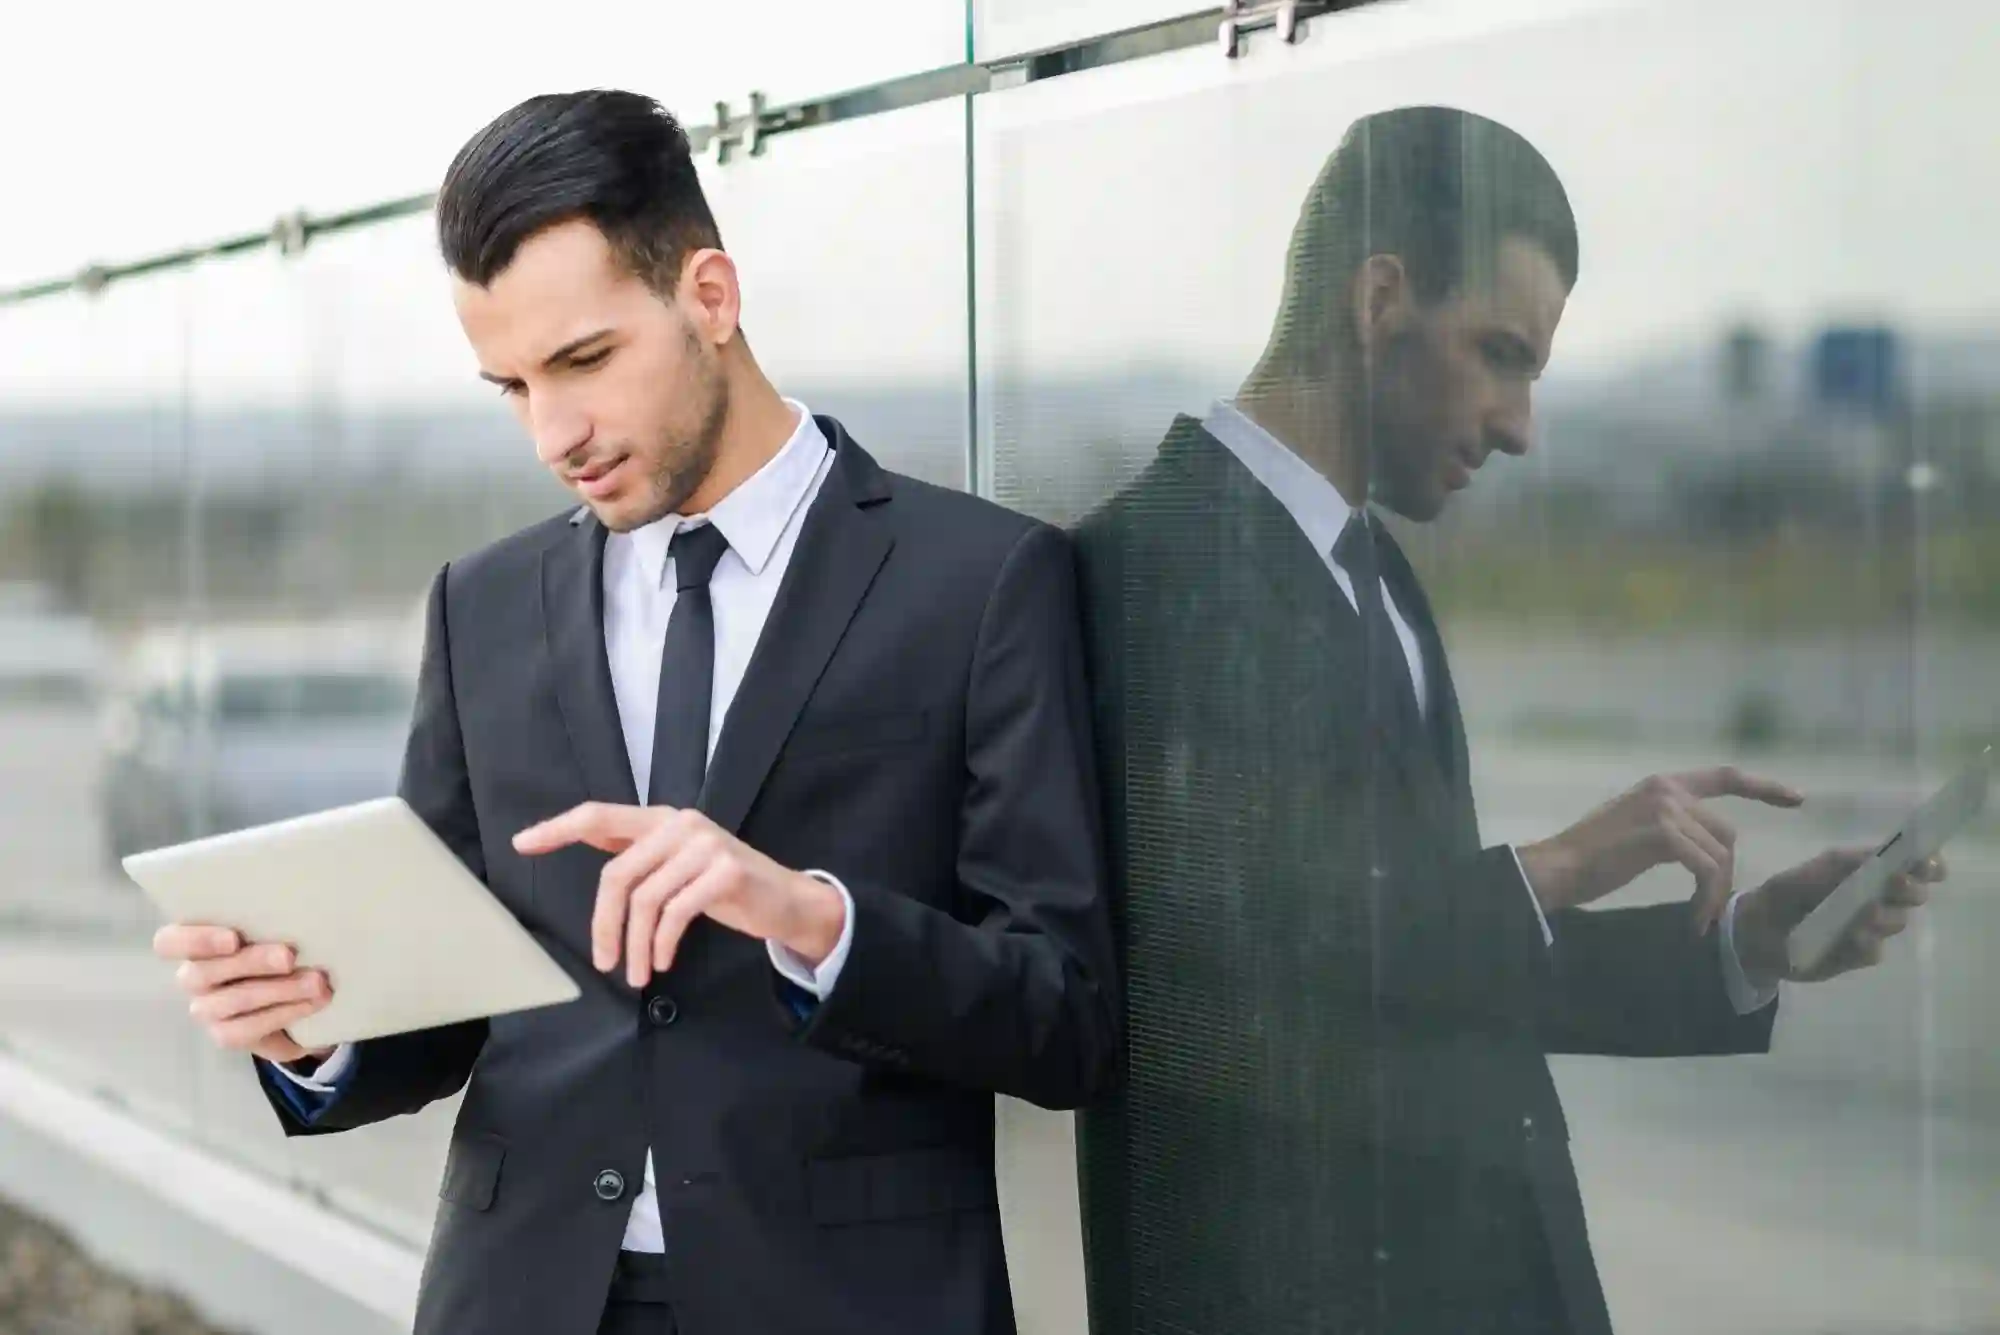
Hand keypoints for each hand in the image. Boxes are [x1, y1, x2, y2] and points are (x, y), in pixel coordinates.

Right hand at [152, 924, 335, 1065]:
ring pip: (231, 1001)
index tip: (233, 939)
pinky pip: (248, 1029)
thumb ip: (270, 920)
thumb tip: (301, 905)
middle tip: (289, 957)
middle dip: (251, 962)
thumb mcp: (272, 931)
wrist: (295, 1000)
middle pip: (203, 972)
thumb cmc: (277, 949)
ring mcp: (206, 1009)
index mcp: (195, 944)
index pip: (169, 942)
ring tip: (317, 982)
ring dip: (279, 990)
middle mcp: (193, 977)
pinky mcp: (225, 1035)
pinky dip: (285, 1013)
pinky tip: (313, 1003)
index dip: (196, 940)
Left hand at [512, 803, 845, 988]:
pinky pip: (676, 913)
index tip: (522, 843)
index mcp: (663, 819)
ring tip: (638, 972)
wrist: (786, 900)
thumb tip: (586, 839)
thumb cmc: (725, 887)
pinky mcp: (726, 870)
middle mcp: (681, 824)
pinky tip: (664, 961)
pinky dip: (663, 944)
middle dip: (603, 924)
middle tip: (604, 960)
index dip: (558, 828)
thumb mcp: (677, 866)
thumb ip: (639, 854)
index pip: (600, 815)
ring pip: (645, 899)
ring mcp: (705, 844)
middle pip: (617, 873)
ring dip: (636, 944)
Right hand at [1517, 766, 1804, 932]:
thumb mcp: (1636, 828)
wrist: (1557, 868)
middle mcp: (1667, 790)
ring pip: (1719, 855)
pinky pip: (1705, 871)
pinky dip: (1705, 900)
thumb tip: (1706, 844)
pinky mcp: (1661, 835)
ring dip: (1715, 894)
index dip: (1764, 786)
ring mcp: (1665, 809)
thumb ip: (1671, 824)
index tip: (1798, 798)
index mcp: (1662, 784)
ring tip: (1698, 918)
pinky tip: (1693, 920)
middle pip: (1726, 833)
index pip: (1724, 775)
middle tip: (1710, 908)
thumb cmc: (1590, 857)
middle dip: (1726, 875)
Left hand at [1732, 847, 1944, 986]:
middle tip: (1896, 887)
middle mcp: (1875, 899)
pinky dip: (1864, 944)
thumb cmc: (1783, 895)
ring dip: (1882, 916)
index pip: (1908, 864)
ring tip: (1860, 914)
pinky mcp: (1859, 954)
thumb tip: (1883, 862)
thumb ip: (1842, 865)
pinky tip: (1848, 939)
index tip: (1933, 868)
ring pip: (1896, 921)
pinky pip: (1874, 950)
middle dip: (1908, 890)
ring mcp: (1870, 928)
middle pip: (1912, 894)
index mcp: (1865, 872)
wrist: (1756, 935)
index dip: (1926, 864)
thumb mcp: (1806, 875)